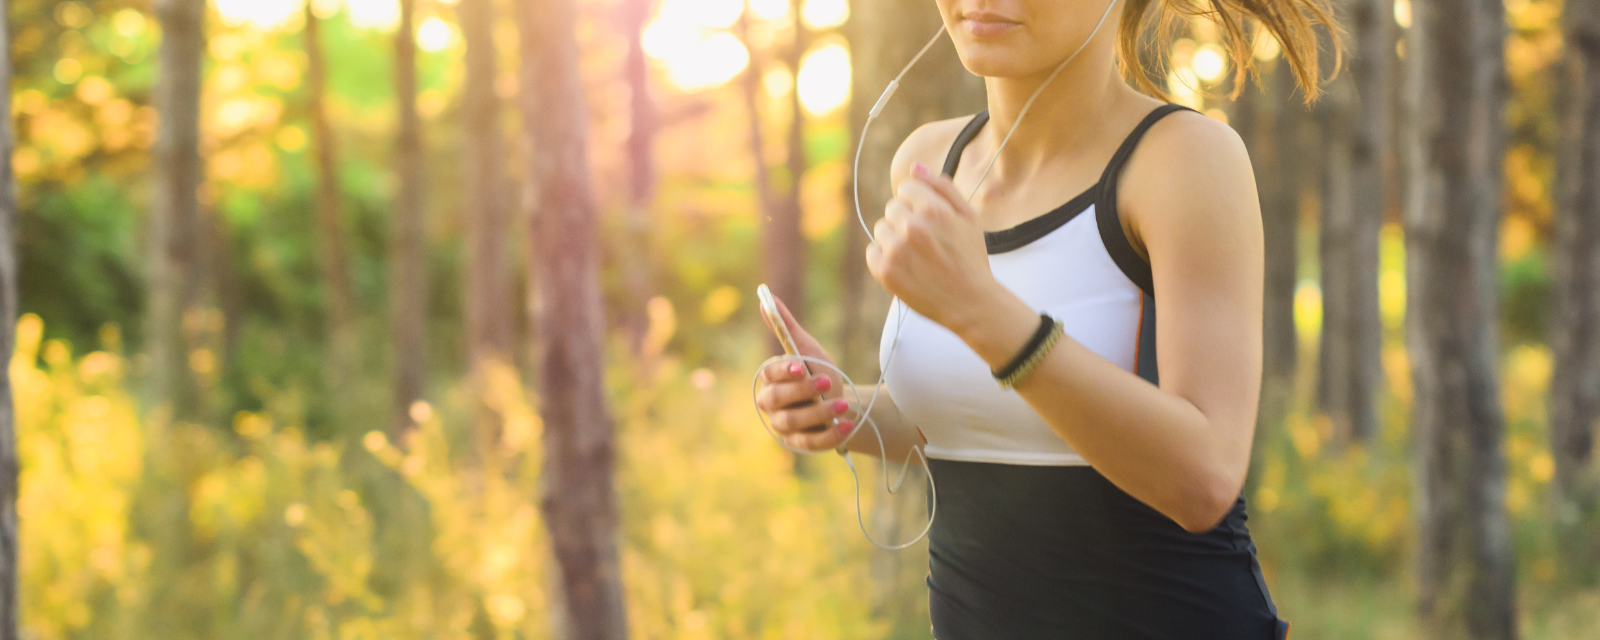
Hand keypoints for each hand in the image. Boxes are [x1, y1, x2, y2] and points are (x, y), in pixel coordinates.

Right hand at [755, 294, 855, 451]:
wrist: (841, 404)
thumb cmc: (819, 373)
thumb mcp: (808, 350)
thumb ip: (787, 328)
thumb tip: (766, 297)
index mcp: (770, 379)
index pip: (769, 374)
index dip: (783, 371)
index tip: (801, 366)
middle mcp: (771, 405)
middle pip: (776, 399)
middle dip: (802, 390)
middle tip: (827, 381)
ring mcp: (783, 427)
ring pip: (794, 422)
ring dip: (819, 413)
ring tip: (842, 405)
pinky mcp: (800, 444)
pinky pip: (811, 443)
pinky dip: (829, 435)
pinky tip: (846, 425)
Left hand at [866, 162, 998, 333]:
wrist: (970, 303)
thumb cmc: (971, 258)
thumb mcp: (968, 217)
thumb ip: (942, 187)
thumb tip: (915, 167)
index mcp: (933, 209)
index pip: (905, 188)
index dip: (918, 203)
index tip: (930, 220)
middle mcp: (912, 227)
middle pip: (892, 208)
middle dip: (906, 220)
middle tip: (926, 241)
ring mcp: (896, 251)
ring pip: (881, 229)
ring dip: (894, 238)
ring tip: (917, 256)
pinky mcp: (885, 272)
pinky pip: (872, 252)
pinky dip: (884, 258)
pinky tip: (906, 267)